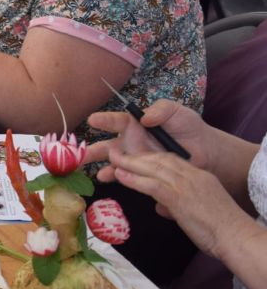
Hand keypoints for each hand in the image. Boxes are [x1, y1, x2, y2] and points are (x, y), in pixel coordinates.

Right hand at [85, 100, 209, 176]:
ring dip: (103, 166)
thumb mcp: (177, 112)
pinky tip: (108, 179)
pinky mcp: (145, 174)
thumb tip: (145, 118)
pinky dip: (118, 178)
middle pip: (108, 146)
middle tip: (80, 153)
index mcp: (137, 125)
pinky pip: (128, 177)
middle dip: (93, 150)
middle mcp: (132, 143)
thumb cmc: (188, 127)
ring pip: (115, 163)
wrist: (207, 151)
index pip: (118, 122)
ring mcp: (137, 160)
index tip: (92, 120)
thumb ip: (161, 110)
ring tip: (94, 171)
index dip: (105, 121)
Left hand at [108, 149, 246, 258]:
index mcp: (199, 177)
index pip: (170, 160)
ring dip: (130, 163)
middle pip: (159, 160)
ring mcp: (186, 185)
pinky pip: (152, 184)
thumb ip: (179, 205)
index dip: (149, 157)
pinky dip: (134, 179)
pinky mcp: (180, 198)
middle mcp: (192, 176)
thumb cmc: (220, 230)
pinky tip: (121, 175)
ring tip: (112, 159)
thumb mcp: (199, 210)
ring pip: (153, 168)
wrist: (236, 236)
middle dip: (136, 155)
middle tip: (116, 151)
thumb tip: (162, 208)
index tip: (134, 156)